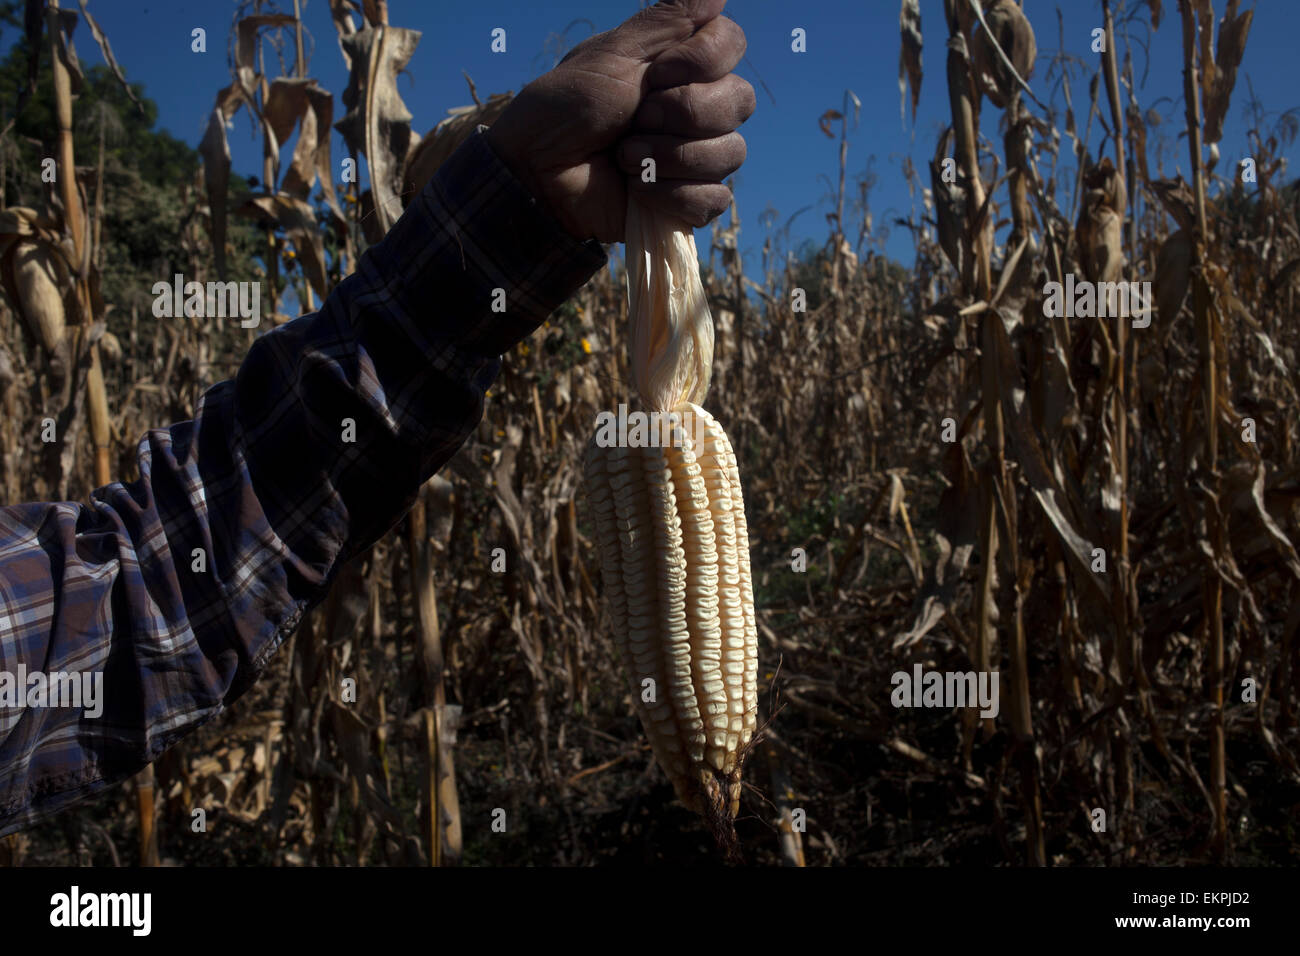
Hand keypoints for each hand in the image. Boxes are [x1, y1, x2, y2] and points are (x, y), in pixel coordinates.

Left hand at [484, 0, 753, 242]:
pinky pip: (713, 198)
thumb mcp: (613, 54)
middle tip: (636, 118)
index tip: (654, 72)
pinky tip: (636, 189)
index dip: (700, 61)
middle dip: (682, 111)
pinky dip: (670, 195)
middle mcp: (699, 108)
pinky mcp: (688, 202)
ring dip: (669, 156)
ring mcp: (697, 157)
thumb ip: (668, 20)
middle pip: (740, 100)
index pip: (732, 44)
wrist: (537, 175)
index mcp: (681, 66)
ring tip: (624, 157)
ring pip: (730, 153)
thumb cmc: (566, 109)